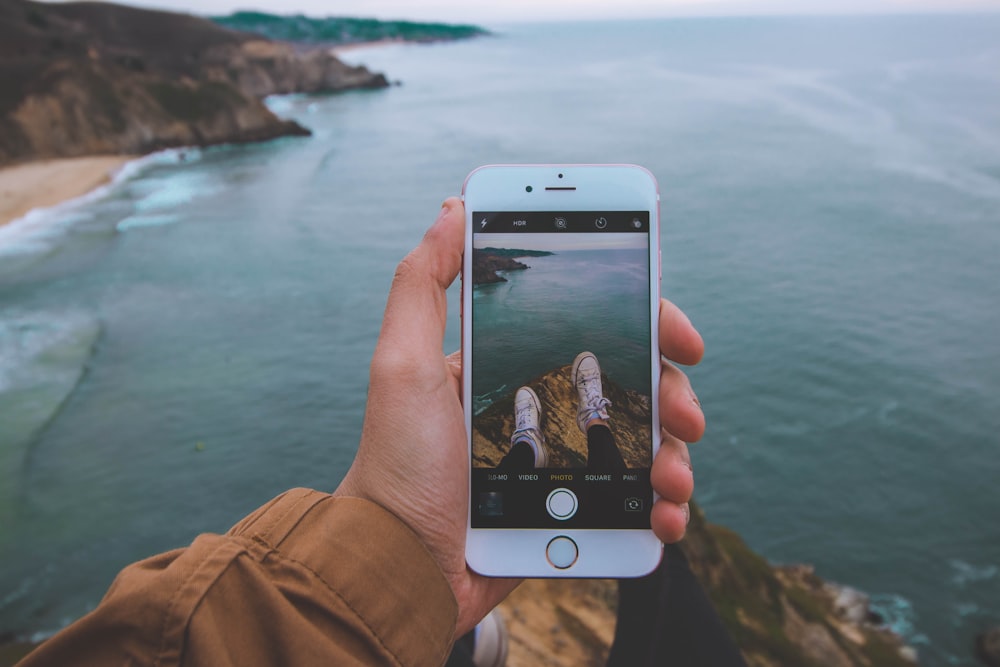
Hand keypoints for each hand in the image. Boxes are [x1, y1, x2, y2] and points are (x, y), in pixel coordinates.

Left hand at [334, 198, 704, 637]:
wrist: (398, 569)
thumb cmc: (396, 465)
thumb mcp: (400, 364)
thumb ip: (423, 285)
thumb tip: (454, 207)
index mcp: (513, 368)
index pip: (594, 329)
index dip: (646, 324)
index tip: (680, 336)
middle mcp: (543, 411)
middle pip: (634, 387)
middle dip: (673, 395)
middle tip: (686, 415)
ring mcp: (561, 465)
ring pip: (645, 446)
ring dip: (677, 457)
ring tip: (674, 479)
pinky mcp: (571, 515)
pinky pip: (633, 504)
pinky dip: (661, 510)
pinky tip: (663, 519)